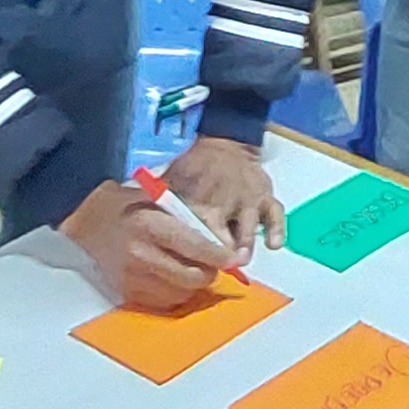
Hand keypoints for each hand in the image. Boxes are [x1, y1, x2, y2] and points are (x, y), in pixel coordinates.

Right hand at [60, 178, 233, 309]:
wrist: (85, 221)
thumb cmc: (125, 205)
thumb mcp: (155, 196)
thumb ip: (186, 213)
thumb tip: (220, 232)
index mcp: (150, 225)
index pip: (195, 246)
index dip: (219, 255)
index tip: (233, 259)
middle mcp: (141, 254)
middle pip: (192, 276)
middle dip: (209, 272)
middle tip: (212, 264)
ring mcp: (133, 277)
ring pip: (182, 292)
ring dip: (194, 284)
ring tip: (192, 269)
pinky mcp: (127, 291)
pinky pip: (165, 301)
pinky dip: (176, 293)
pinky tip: (174, 278)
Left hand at [163, 135, 282, 257]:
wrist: (227, 144)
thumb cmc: (196, 168)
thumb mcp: (174, 176)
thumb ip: (159, 195)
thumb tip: (132, 202)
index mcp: (200, 197)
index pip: (198, 226)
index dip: (198, 244)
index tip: (195, 261)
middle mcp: (226, 198)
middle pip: (225, 228)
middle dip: (224, 247)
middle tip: (222, 264)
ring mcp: (249, 197)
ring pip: (250, 223)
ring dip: (247, 241)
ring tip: (243, 258)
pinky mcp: (267, 196)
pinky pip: (276, 213)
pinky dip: (277, 228)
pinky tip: (275, 245)